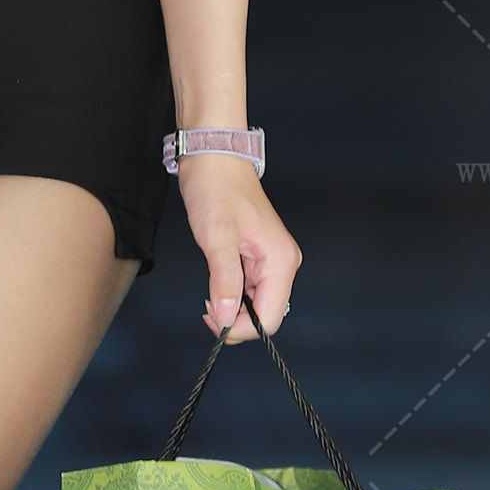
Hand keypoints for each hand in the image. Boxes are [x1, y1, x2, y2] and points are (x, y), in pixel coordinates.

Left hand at [175, 155, 303, 344]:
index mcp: (281, 262)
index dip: (241, 328)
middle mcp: (283, 264)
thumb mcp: (217, 239)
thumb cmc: (217, 191)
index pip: (270, 318)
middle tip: (206, 307)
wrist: (215, 161)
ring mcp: (272, 261)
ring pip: (256, 303)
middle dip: (235, 319)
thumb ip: (224, 281)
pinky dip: (231, 294)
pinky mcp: (259, 258)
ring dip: (232, 307)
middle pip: (265, 314)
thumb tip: (226, 318)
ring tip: (208, 293)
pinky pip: (249, 289)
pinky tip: (215, 284)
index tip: (213, 320)